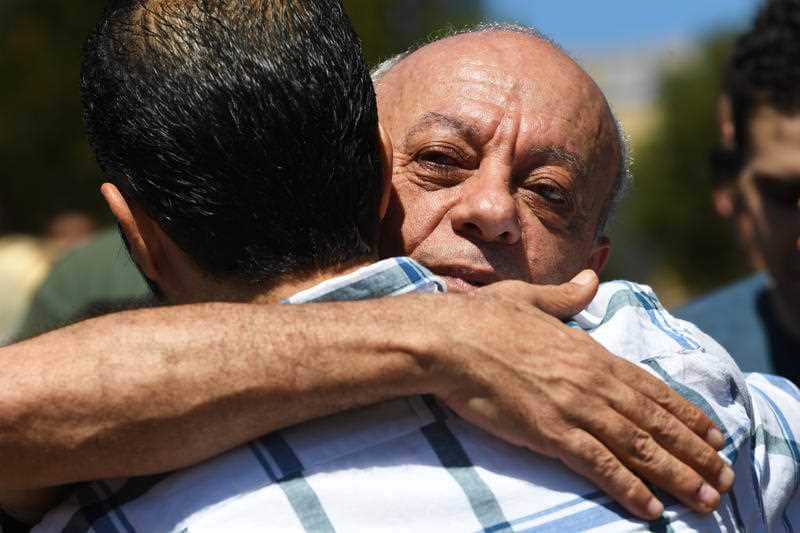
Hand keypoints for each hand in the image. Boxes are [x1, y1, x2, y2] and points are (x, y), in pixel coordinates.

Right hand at [428, 271, 733, 520]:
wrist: (449, 340)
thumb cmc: (483, 317)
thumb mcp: (530, 298)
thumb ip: (566, 296)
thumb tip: (591, 278)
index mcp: (588, 352)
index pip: (649, 387)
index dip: (684, 413)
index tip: (712, 433)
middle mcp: (591, 381)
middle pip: (654, 422)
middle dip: (693, 452)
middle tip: (724, 477)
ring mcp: (573, 407)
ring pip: (637, 446)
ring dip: (676, 475)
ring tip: (705, 499)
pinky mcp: (550, 432)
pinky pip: (598, 465)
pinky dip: (628, 488)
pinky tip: (651, 507)